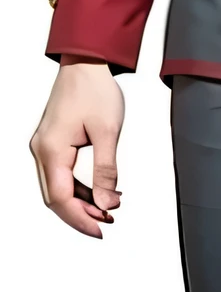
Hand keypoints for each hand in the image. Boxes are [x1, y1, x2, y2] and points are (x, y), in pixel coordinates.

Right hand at [29, 60, 124, 236]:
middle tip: (107, 222)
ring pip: (58, 187)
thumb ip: (106, 170)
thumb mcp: (107, 131)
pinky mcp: (52, 143)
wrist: (85, 62)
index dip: (80, 218)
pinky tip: (100, 191)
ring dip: (81, 201)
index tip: (100, 229)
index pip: (61, 198)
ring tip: (108, 208)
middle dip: (80, 214)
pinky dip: (80, 187)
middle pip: (55, 197)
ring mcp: (45, 147)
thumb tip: (106, 202)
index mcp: (52, 149)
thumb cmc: (93, 89)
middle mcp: (42, 150)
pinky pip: (62, 174)